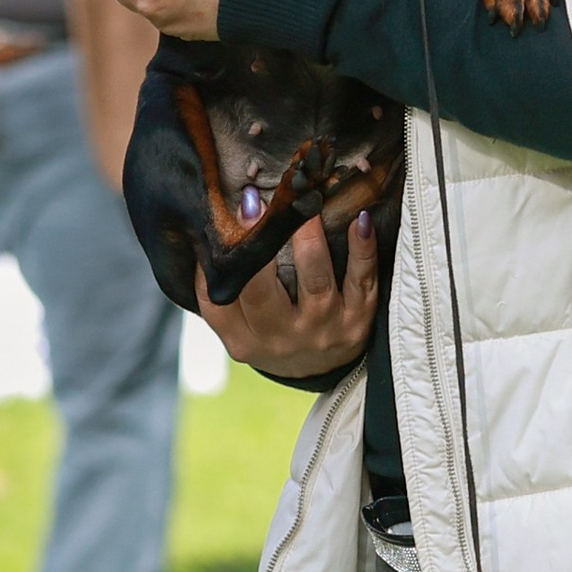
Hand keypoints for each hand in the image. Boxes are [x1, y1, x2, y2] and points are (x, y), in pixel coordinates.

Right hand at [197, 210, 378, 378]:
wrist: (318, 370)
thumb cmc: (271, 332)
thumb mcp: (239, 325)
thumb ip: (223, 286)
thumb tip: (209, 230)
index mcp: (243, 339)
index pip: (219, 299)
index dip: (219, 257)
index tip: (222, 216)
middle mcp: (280, 339)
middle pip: (261, 290)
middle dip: (258, 243)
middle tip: (257, 202)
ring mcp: (321, 331)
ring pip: (314, 281)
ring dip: (309, 237)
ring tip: (306, 201)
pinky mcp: (357, 323)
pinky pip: (361, 282)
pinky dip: (362, 250)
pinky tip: (360, 221)